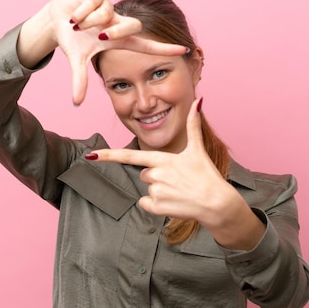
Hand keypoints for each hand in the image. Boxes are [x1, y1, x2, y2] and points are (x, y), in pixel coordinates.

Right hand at [47, 0, 187, 104]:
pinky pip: (93, 3)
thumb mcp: (78, 59)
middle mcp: (118, 23)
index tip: (184, 50)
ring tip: (76, 25)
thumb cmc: (72, 40)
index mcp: (118, 40)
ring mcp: (110, 7)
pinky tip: (74, 14)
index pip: (147, 45)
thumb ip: (80, 80)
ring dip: (87, 21)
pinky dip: (80, 11)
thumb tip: (76, 103)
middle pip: (133, 26)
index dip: (164, 49)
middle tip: (100, 34)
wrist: (56, 19)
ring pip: (107, 14)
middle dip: (117, 30)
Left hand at [88, 98, 265, 249]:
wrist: (217, 203)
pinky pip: (146, 204)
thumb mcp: (197, 149)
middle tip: (178, 179)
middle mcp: (156, 174)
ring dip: (160, 190)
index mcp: (162, 159)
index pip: (129, 156)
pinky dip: (158, 205)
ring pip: (147, 188)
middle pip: (145, 173)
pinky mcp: (157, 207)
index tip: (91, 156)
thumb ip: (193, 124)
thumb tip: (199, 100)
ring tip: (179, 191)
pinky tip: (174, 203)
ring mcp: (156, 191)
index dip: (109, 155)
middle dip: (159, 176)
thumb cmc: (206, 175)